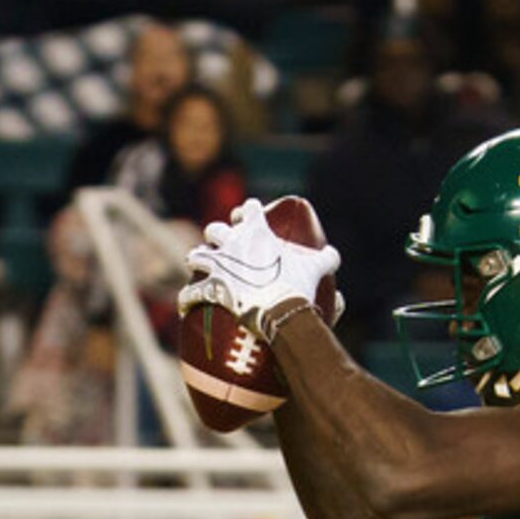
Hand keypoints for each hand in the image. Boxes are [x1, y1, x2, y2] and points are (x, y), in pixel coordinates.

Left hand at [180, 199, 341, 341]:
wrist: (280, 310)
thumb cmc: (298, 286)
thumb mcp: (317, 268)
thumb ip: (326, 258)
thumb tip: (333, 255)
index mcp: (257, 232)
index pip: (250, 209)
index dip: (249, 210)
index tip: (249, 214)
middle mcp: (233, 242)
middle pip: (216, 230)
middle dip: (218, 235)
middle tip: (224, 244)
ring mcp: (219, 264)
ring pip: (198, 255)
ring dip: (198, 259)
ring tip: (199, 264)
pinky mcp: (211, 287)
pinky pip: (192, 292)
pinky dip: (189, 298)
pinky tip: (186, 302)